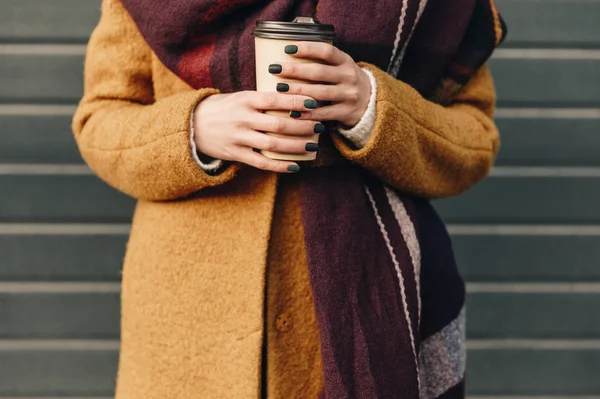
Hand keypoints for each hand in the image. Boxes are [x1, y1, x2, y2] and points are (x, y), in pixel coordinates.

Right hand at [193, 91, 324, 172]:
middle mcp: (243, 118)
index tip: (314, 102)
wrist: (193, 124)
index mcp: (245, 99)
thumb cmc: (225, 108)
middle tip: (320, 127)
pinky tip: (296, 166)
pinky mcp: (236, 154)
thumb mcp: (241, 96)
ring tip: (313, 145)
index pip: (275, 99)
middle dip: (302, 126)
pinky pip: (261, 163)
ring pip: (273, 145)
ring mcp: (239, 138)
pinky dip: (279, 166)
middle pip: (278, 124)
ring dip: (296, 146)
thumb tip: (296, 97)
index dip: (296, 101)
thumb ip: (264, 99)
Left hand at [271, 42, 371, 126]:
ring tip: (279, 88)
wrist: (370, 101)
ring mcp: (349, 95)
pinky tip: (292, 112)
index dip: (307, 48)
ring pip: (320, 93)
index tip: (288, 48)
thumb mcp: (340, 66)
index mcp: (345, 61)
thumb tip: (286, 55)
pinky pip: (324, 113)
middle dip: (295, 70)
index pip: (326, 51)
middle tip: (275, 69)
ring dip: (298, 91)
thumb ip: (321, 61)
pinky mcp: (346, 112)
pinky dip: (307, 113)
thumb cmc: (344, 81)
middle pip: (319, 72)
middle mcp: (349, 76)